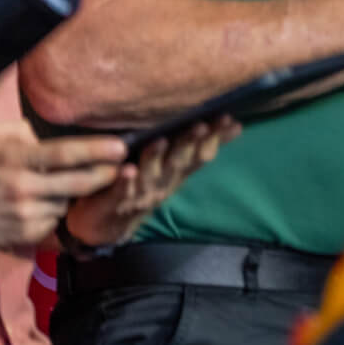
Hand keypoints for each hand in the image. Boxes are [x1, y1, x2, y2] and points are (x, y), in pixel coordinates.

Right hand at [0, 125, 125, 252]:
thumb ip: (25, 136)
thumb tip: (53, 135)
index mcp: (15, 159)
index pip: (64, 154)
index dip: (96, 150)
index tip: (121, 146)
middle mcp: (20, 187)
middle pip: (78, 182)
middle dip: (105, 175)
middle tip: (119, 166)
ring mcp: (21, 213)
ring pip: (67, 202)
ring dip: (73, 195)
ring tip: (65, 184)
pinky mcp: (21, 233)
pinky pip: (53, 220)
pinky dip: (54, 212)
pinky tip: (45, 203)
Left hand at [63, 119, 238, 249]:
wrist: (108, 226)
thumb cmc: (144, 186)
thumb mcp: (176, 168)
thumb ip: (199, 147)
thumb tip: (234, 124)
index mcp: (178, 174)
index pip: (202, 154)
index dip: (215, 138)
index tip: (227, 118)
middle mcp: (164, 183)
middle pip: (179, 162)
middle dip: (190, 143)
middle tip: (201, 125)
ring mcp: (141, 194)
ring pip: (151, 174)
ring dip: (157, 158)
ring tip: (162, 140)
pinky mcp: (115, 202)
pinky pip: (121, 191)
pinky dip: (125, 182)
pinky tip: (128, 170)